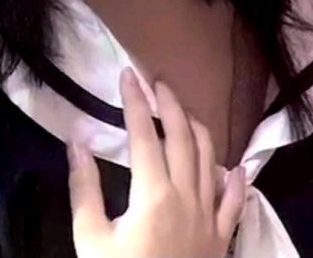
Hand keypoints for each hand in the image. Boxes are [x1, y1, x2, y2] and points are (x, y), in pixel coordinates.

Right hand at [67, 67, 246, 257]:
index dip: (135, 101)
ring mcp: (209, 217)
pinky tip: (233, 168)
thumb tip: (77, 141)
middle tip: (157, 82)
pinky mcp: (221, 239)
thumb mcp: (90, 239)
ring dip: (198, 129)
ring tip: (185, 111)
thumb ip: (84, 188)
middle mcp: (187, 196)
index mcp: (153, 193)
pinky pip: (234, 202)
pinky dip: (235, 180)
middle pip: (182, 137)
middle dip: (170, 104)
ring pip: (210, 159)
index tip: (127, 74)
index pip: (144, 133)